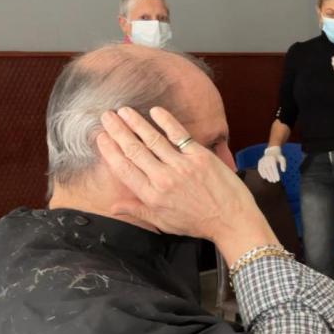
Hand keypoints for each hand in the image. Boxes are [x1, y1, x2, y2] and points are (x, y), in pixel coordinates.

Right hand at [96, 106, 276, 264]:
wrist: (232, 220)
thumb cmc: (198, 223)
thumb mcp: (164, 223)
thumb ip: (138, 210)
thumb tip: (113, 206)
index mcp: (152, 196)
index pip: (123, 169)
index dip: (109, 151)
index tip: (101, 137)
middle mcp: (163, 179)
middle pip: (133, 150)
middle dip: (117, 131)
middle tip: (107, 116)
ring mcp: (182, 166)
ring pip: (152, 139)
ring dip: (135, 122)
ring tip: (123, 110)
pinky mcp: (200, 157)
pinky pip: (179, 135)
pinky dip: (166, 121)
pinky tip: (155, 111)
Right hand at [257, 145, 285, 182]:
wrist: (271, 151)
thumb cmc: (278, 156)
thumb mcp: (282, 159)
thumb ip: (283, 164)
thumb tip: (283, 171)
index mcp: (272, 159)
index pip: (274, 168)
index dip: (276, 174)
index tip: (278, 179)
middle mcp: (266, 160)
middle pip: (269, 170)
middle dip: (272, 176)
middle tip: (274, 181)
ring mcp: (262, 161)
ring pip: (264, 170)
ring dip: (267, 176)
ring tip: (271, 180)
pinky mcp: (259, 162)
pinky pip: (260, 169)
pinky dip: (262, 174)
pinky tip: (265, 178)